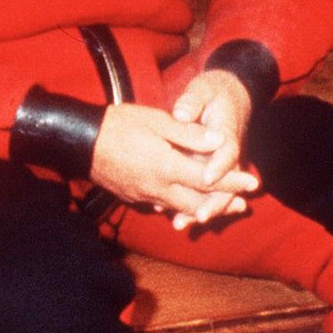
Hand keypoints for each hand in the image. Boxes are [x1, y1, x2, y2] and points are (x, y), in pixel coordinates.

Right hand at [89, 102, 259, 224]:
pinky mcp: (133, 197)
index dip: (233, 182)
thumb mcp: (156, 121)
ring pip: (180, 209)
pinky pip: (161, 206)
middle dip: (222, 204)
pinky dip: (177, 209)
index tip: (253, 183)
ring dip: (202, 210)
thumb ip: (188, 134)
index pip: (208, 179)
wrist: (79, 142)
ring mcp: (145, 195)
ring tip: (219, 211)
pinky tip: (183, 207)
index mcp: (167, 166)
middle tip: (243, 205)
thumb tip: (218, 142)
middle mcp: (158, 187)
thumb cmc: (118, 125)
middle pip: (198, 202)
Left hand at [168, 70, 259, 229]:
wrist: (230, 96)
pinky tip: (173, 216)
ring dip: (201, 209)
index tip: (207, 178)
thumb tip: (181, 113)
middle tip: (199, 217)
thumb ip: (193, 101)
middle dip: (214, 201)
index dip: (219, 166)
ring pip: (217, 193)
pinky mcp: (214, 171)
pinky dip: (193, 205)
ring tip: (180, 224)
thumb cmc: (213, 92)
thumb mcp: (204, 89)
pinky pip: (207, 192)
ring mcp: (223, 165)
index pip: (227, 152)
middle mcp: (228, 153)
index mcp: (227, 132)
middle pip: (226, 183)